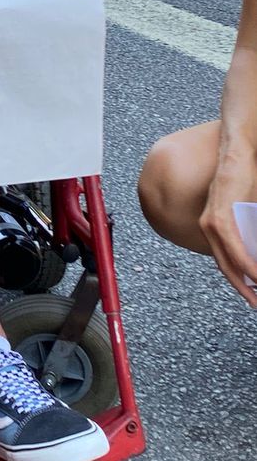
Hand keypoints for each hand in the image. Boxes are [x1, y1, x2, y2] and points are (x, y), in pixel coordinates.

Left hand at [199, 148, 256, 305]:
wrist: (236, 157)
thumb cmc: (243, 181)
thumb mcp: (244, 209)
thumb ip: (246, 228)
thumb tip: (251, 243)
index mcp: (213, 228)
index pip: (224, 260)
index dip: (237, 280)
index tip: (250, 294)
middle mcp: (208, 228)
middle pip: (225, 267)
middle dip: (242, 288)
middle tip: (255, 304)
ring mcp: (212, 224)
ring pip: (230, 262)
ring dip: (247, 281)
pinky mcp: (220, 218)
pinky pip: (234, 248)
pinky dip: (246, 264)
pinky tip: (256, 276)